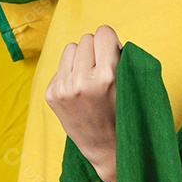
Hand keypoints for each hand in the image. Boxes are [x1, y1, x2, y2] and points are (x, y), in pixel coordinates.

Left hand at [44, 24, 122, 181]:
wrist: (106, 148)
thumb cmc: (123, 113)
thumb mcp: (130, 85)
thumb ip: (118, 57)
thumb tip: (103, 36)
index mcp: (107, 76)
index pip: (103, 32)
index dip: (110, 41)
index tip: (112, 53)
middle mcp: (82, 81)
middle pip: (86, 39)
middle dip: (95, 50)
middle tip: (101, 69)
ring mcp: (64, 89)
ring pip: (71, 48)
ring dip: (80, 59)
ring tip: (89, 78)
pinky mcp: (51, 95)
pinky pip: (60, 66)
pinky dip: (69, 74)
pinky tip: (78, 92)